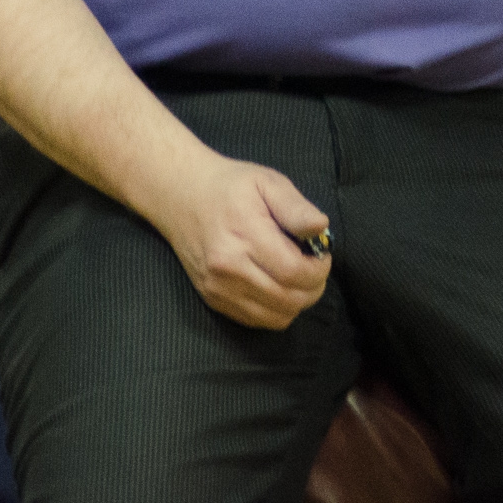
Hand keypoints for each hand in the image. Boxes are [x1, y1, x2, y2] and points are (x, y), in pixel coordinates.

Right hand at [144, 147, 332, 330]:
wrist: (180, 196)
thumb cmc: (230, 186)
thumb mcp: (267, 182)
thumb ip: (295, 207)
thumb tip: (321, 227)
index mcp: (245, 236)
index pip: (294, 272)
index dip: (319, 269)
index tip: (323, 254)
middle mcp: (229, 269)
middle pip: (289, 299)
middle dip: (314, 287)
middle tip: (315, 267)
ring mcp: (218, 289)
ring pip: (276, 317)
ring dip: (297, 302)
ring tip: (298, 277)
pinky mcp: (212, 300)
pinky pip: (256, 320)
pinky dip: (276, 310)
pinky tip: (278, 287)